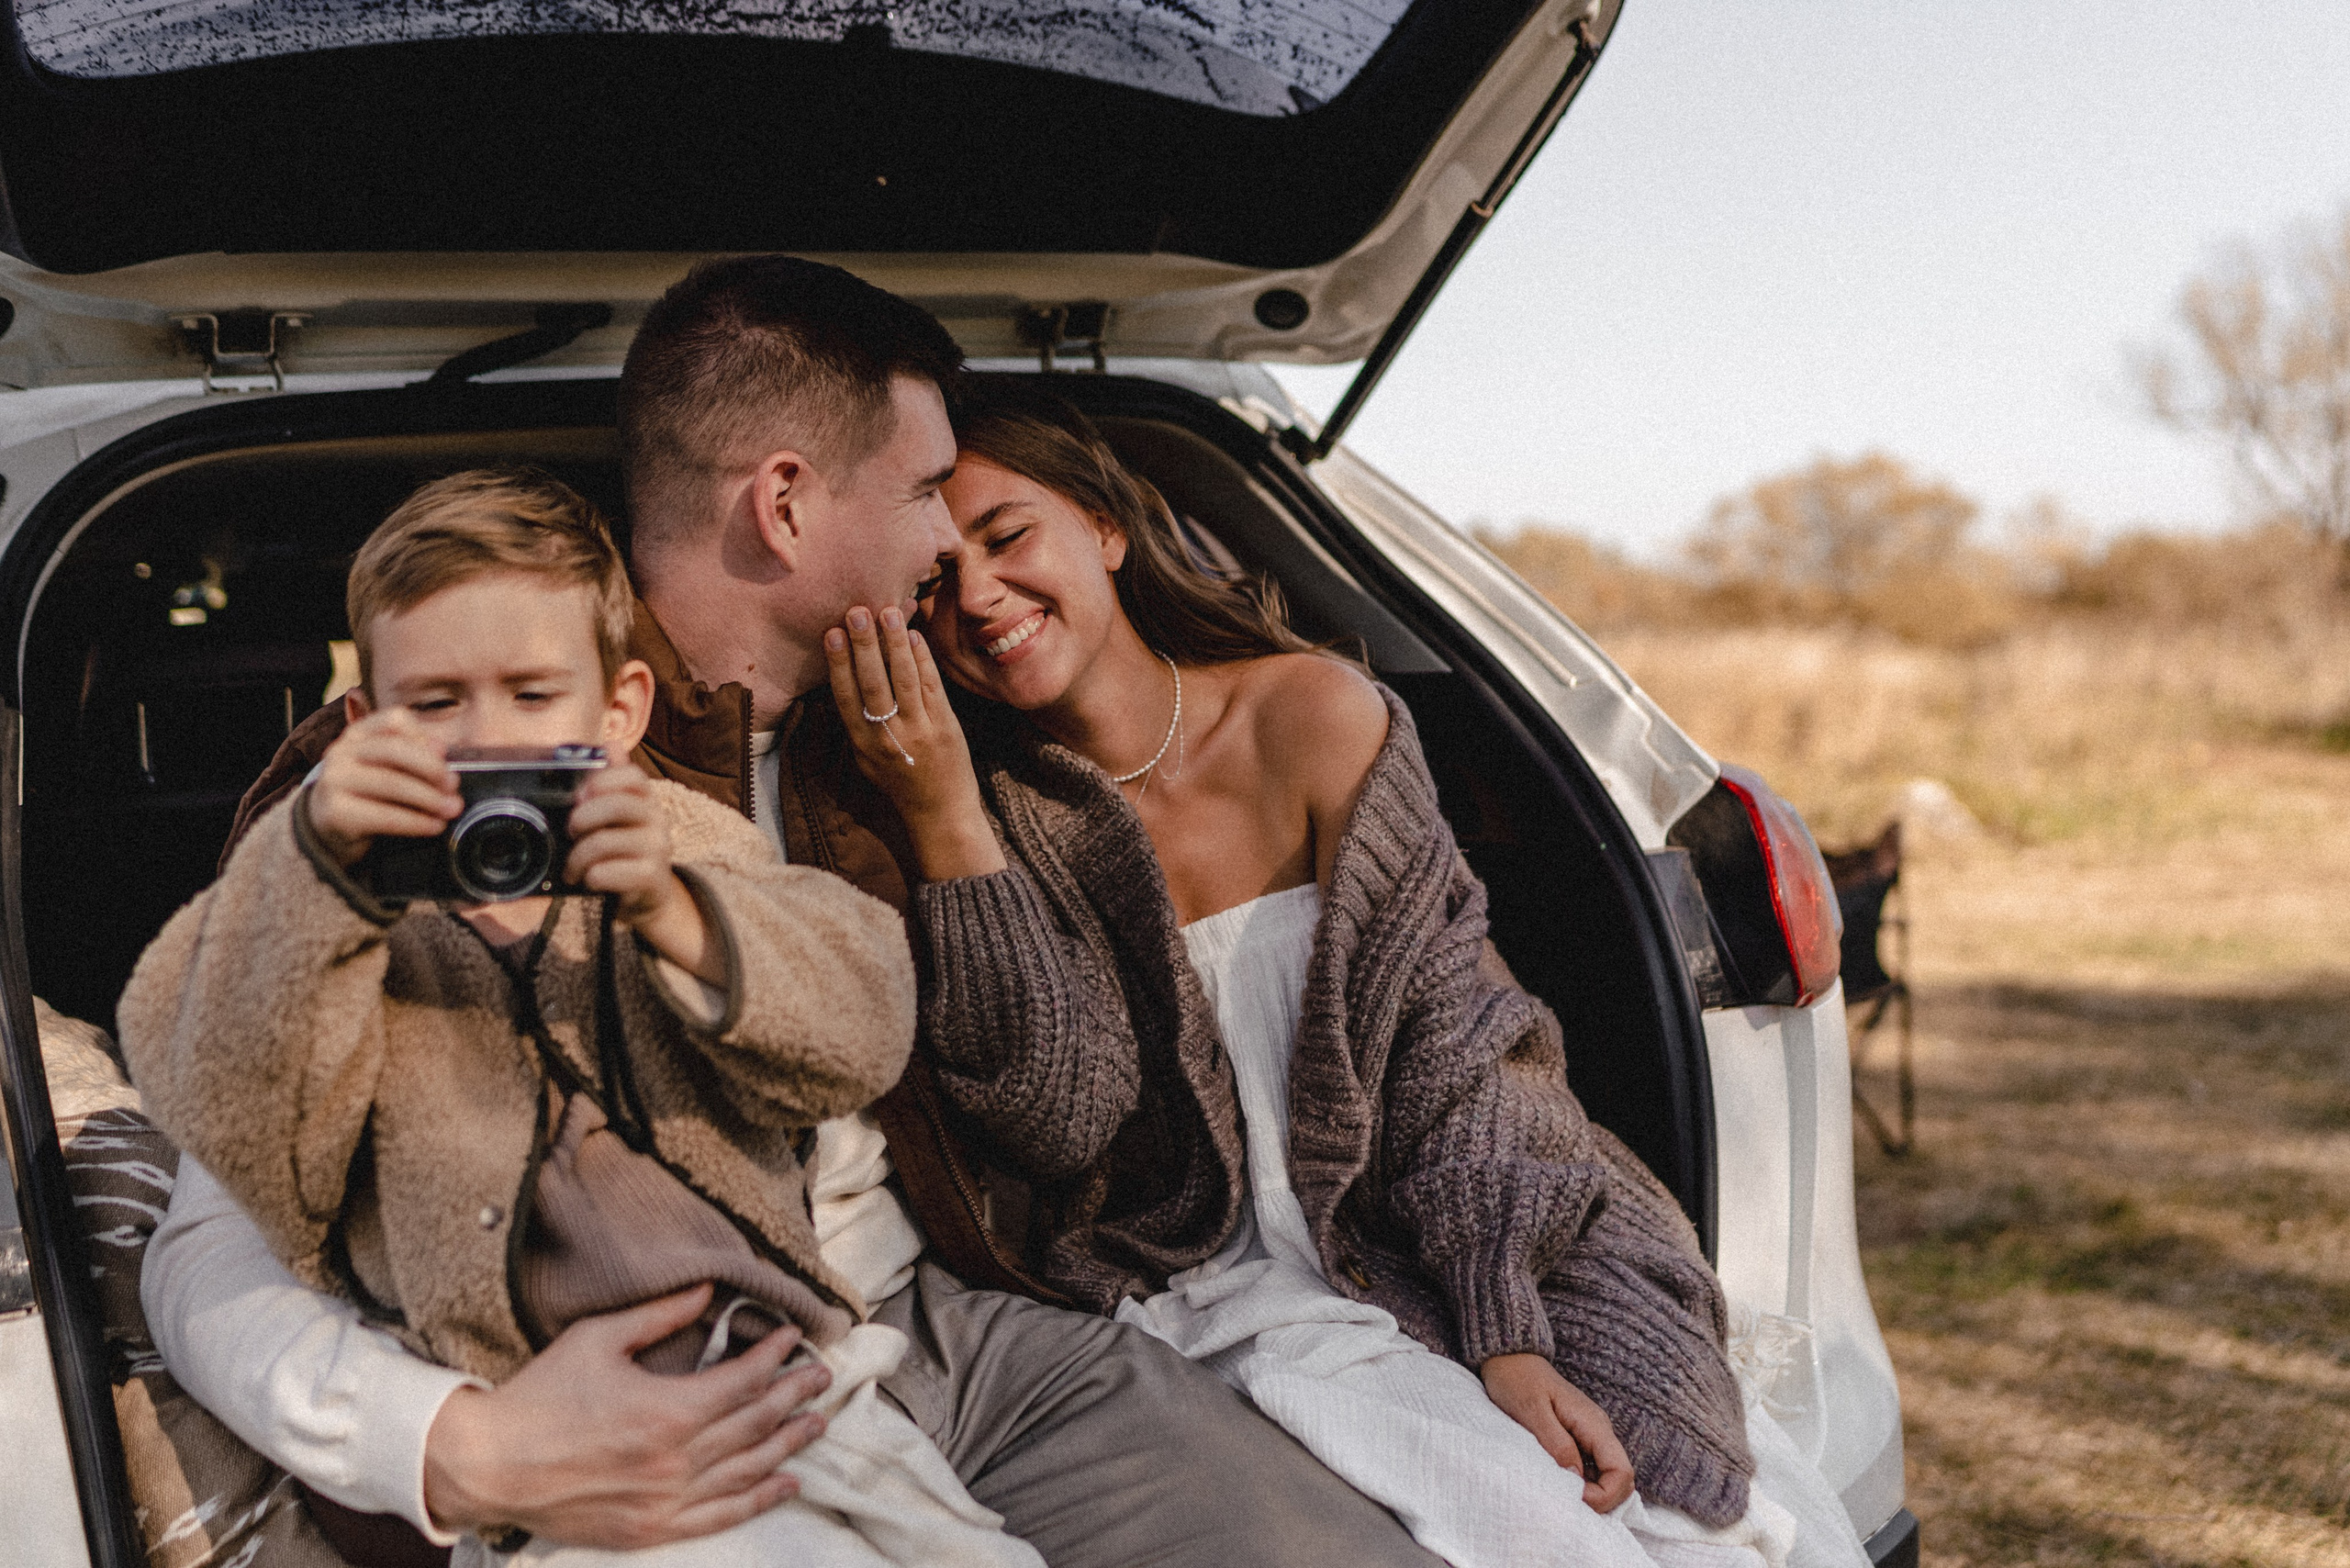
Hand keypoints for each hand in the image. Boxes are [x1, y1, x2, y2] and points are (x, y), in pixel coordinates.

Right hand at [307, 707, 460, 866]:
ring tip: (451, 809)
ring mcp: (335, 781)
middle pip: (394, 750)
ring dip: (429, 798)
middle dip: (431, 768)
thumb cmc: (368, 792)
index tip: (445, 754)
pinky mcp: (336, 812)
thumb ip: (411, 754)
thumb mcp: (385, 766)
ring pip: (391, 783)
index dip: (423, 736)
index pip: (394, 720)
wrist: (327, 826)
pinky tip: (434, 826)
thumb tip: (441, 749)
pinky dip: (416, 822)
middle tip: (454, 785)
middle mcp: (341, 751)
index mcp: (358, 733)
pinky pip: (384, 816)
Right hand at [423, 1285, 832, 1549]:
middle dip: (795, 1397)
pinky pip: (721, 1516)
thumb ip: (659, 1315)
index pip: (744, 1380)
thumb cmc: (541, 1396)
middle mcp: (677, 1459)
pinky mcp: (652, 1530)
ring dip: (789, 1444)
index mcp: (667, 1409)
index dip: (775, 1359)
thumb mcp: (598, 1339)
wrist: (491, 1466)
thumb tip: (707, 1291)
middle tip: (823, 1377)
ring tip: (817, 1423)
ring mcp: (667, 1500)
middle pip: (756, 1424)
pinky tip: (786, 1483)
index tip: (794, 1338)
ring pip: (749, 1470)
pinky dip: (760, 1499)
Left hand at [565, 762, 719, 983]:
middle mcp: (657, 821)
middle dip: (584, 818)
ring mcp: (657, 849)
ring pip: (607, 842)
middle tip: (569, 831)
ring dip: (578, 857)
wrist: (649, 896)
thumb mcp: (619, 817)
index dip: (603, 781)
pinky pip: (609, 872)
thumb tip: (611, 743)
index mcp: (646, 801)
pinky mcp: (651, 877)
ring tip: (572, 868)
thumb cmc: (625, 851)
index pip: (633, 776)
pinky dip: (591, 877)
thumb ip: (613, 782)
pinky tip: (590, 881)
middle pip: (618, 806)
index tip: (580, 795)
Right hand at [824, 604, 1005, 879]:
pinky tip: (915, 636)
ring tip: (889, 613)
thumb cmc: (899, 780)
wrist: (940, 812)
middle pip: (874, 684)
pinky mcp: (945, 727)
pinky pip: (932, 686)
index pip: (846, 696)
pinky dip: (923, 659)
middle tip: (857, 611)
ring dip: (895, 643)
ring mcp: (919, 731)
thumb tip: (845, 676)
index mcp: (863, 743)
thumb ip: (857, 722)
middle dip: (865, 645)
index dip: (839, 663)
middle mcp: (888, 737)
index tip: (832, 632)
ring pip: (904, 680)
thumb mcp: (867, 757)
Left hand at [1481, 1353, 1634, 1512]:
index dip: (1604, 1495)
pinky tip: (1560, 1483)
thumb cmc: (1517, 1382)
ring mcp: (1590, 1434)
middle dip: (1602, 1499)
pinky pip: (1591, 1469)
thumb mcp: (1532, 1412)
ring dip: (1592, 1494)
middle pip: (1621, 1478)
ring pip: (1608, 1476)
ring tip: (1562, 1494)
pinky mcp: (1578, 1438)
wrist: (1510, 1359)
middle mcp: (1599, 1430)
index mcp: (1593, 1424)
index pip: (1621, 1471)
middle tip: (1568, 1502)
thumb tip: (1576, 1477)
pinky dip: (1582, 1484)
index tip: (1573, 1498)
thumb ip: (1556, 1443)